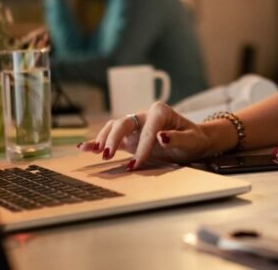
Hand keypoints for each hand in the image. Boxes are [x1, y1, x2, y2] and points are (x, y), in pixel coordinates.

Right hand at [78, 102, 215, 169]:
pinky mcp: (129, 137)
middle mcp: (145, 115)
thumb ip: (178, 138)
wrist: (192, 141)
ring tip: (98, 153)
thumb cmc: (193, 139)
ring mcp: (135, 125)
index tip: (136, 164)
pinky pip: (111, 136)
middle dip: (115, 138)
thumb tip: (161, 136)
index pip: (148, 129)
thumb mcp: (192, 140)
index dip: (142, 147)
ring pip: (114, 127)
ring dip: (105, 139)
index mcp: (161, 112)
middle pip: (124, 122)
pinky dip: (98, 141)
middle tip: (109, 156)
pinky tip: (84, 147)